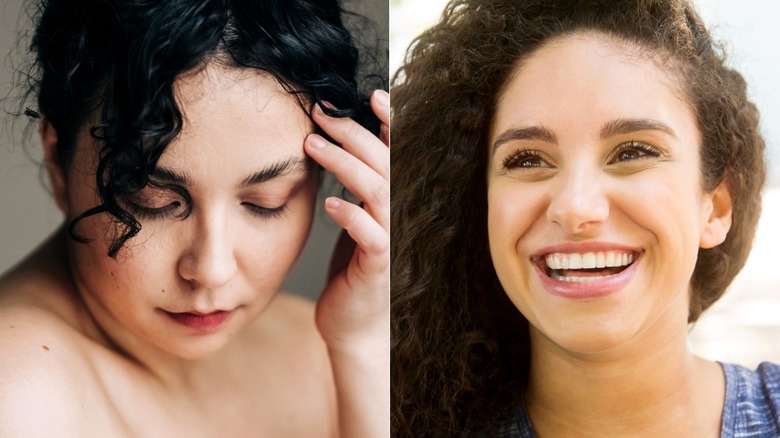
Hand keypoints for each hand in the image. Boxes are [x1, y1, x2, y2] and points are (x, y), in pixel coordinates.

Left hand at [304, 90, 388, 350]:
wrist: (356, 326)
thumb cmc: (354, 270)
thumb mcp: (359, 220)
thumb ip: (360, 186)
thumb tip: (345, 143)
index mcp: (398, 203)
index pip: (400, 155)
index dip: (391, 124)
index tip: (371, 96)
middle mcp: (402, 218)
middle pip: (385, 164)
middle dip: (353, 134)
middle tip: (320, 114)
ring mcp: (393, 242)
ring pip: (378, 192)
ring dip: (346, 164)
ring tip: (312, 145)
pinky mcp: (379, 268)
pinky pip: (370, 236)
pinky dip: (352, 216)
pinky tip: (330, 203)